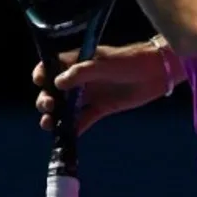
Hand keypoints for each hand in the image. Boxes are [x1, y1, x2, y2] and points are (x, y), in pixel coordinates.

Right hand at [32, 42, 171, 135]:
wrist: (157, 73)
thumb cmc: (130, 61)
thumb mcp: (105, 64)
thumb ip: (81, 73)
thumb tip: (57, 83)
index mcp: (78, 61)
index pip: (52, 66)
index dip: (42, 74)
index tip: (40, 82)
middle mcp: (80, 78)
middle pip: (54, 90)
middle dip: (45, 98)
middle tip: (48, 106)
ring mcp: (90, 94)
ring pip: (65, 107)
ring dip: (54, 116)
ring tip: (48, 124)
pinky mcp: (101, 108)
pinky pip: (83, 120)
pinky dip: (73, 128)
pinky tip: (67, 136)